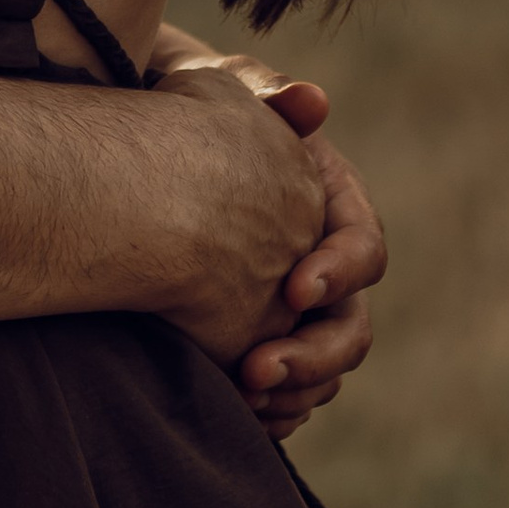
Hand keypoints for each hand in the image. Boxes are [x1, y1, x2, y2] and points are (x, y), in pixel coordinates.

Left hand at [148, 26, 383, 443]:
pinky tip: (238, 416)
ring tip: (243, 395)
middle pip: (349, 327)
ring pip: (323, 372)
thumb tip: (308, 100)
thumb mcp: (224, 91)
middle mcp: (325, 267)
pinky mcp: (261, 342)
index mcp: (333, 208)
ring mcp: (296, 315)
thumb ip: (264, 96)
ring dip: (292, 391)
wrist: (145, 153)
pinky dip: (271, 411)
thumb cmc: (193, 110)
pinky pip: (285, 395)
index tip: (294, 289)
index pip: (362, 248)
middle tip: (257, 369)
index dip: (339, 272)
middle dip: (312, 355)